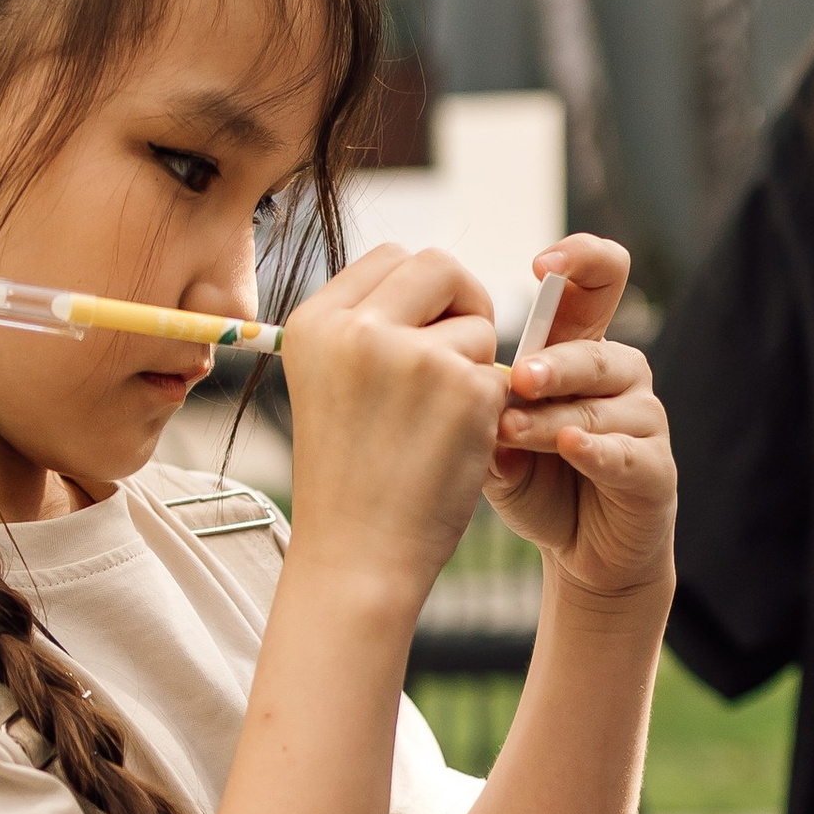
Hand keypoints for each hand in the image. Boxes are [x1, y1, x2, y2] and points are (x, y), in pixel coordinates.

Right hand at [279, 245, 506, 617]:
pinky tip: (455, 446)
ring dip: (473, 364)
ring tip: (438, 422)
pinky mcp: (464, 388)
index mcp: (314, 322)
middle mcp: (357, 328)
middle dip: (460, 302)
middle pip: (439, 265)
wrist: (356, 556)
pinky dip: (488, 407)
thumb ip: (368, 326)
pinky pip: (498, 371)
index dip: (419, 291)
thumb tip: (430, 283)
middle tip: (456, 357)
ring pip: (477, 321)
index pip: (390, 256)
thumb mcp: (328, 383)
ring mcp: (414, 355)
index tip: (422, 332)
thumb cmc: (348, 476)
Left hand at [486, 236, 674, 602]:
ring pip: (601, 406)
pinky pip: (627, 453)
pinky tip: (572, 446)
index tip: (540, 264)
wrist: (579, 553)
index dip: (580, 261)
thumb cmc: (538, 484)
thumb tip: (465, 394)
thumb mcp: (497, 447)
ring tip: (511, 430)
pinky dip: (596, 449)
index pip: (598, 284)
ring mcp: (643, 421)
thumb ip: (483, 417)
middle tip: (517, 377)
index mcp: (580, 351)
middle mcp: (619, 376)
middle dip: (554, 361)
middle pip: (594, 351)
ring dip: (554, 418)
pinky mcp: (654, 470)